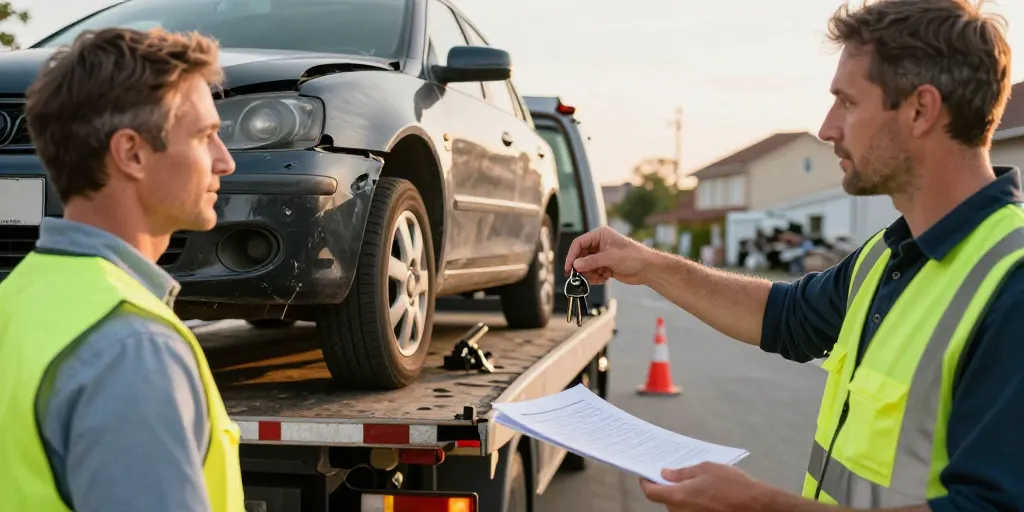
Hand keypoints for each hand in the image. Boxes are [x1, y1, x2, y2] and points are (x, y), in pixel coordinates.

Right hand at [563, 226, 651, 284]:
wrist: (648, 269)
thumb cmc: (634, 256)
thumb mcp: (611, 258)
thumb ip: (592, 261)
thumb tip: (576, 264)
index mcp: (600, 235)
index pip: (579, 243)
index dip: (572, 255)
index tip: (569, 267)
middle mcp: (599, 244)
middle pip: (581, 256)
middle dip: (581, 267)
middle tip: (580, 276)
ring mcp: (602, 256)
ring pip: (586, 266)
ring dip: (589, 274)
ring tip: (599, 277)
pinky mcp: (605, 266)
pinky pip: (593, 272)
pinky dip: (596, 278)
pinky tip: (604, 278)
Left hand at [639, 462, 783, 511]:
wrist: (758, 507)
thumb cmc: (733, 486)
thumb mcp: (706, 469)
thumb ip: (682, 473)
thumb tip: (666, 474)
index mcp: (678, 497)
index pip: (651, 493)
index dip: (646, 482)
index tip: (645, 475)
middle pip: (665, 500)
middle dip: (667, 487)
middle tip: (672, 473)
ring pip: (679, 507)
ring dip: (681, 496)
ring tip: (693, 482)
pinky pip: (690, 511)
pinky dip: (692, 503)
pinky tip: (703, 493)